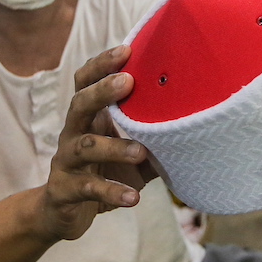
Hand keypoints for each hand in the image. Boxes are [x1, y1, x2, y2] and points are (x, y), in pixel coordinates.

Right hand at [43, 45, 156, 241]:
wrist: (62, 212)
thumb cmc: (103, 173)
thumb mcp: (128, 151)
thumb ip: (153, 136)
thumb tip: (199, 120)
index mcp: (88, 117)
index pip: (85, 81)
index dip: (101, 64)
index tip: (126, 49)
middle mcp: (73, 133)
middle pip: (79, 104)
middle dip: (102, 91)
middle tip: (128, 81)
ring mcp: (66, 161)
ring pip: (85, 146)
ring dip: (114, 147)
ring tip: (141, 151)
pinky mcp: (65, 190)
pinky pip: (88, 189)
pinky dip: (112, 192)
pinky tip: (133, 197)